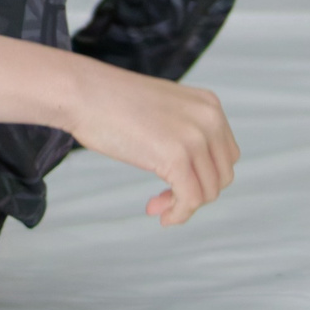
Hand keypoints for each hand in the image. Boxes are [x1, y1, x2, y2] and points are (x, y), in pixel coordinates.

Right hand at [63, 59, 240, 226]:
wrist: (83, 92)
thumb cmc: (112, 102)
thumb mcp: (164, 110)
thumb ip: (184, 131)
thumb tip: (193, 173)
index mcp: (209, 105)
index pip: (226, 155)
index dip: (204, 176)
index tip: (175, 184)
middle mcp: (209, 119)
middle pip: (222, 175)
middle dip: (196, 192)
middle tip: (162, 198)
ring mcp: (195, 138)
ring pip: (208, 191)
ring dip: (184, 205)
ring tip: (156, 205)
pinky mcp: (176, 157)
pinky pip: (190, 200)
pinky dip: (179, 214)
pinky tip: (161, 216)